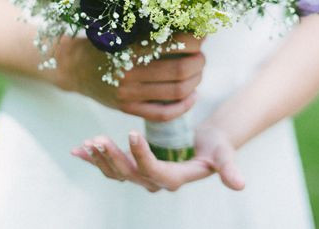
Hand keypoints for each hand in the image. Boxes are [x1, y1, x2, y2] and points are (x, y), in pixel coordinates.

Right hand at [51, 33, 205, 121]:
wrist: (73, 67)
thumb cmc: (104, 44)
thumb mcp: (123, 31)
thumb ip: (151, 30)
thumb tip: (190, 25)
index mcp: (130, 48)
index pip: (174, 44)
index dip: (195, 41)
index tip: (202, 35)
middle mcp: (130, 73)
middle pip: (181, 71)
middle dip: (199, 62)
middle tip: (201, 56)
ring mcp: (129, 94)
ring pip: (176, 92)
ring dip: (196, 81)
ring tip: (198, 72)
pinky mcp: (128, 109)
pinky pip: (163, 114)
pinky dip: (184, 106)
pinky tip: (192, 96)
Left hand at [70, 124, 244, 191]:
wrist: (206, 145)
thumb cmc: (216, 147)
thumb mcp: (225, 154)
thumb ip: (229, 168)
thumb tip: (240, 185)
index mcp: (175, 179)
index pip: (154, 171)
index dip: (141, 155)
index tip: (132, 132)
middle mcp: (156, 182)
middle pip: (130, 174)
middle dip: (112, 157)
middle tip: (98, 138)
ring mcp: (143, 177)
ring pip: (117, 173)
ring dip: (101, 159)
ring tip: (87, 143)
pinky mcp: (134, 167)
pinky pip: (111, 166)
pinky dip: (94, 159)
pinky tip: (77, 150)